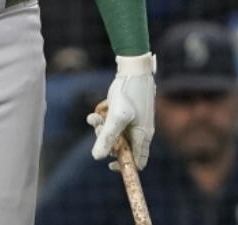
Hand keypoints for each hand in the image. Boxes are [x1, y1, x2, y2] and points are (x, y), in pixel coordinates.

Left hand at [89, 53, 155, 169]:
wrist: (133, 71)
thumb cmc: (129, 94)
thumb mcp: (117, 117)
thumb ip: (108, 137)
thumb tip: (97, 158)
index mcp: (143, 136)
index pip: (138, 161)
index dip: (124, 165)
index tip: (110, 164)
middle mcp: (138, 131)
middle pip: (121, 146)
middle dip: (106, 140)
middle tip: (99, 128)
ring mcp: (131, 122)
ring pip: (112, 133)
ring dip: (101, 127)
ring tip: (95, 118)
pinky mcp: (122, 113)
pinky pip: (109, 122)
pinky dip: (101, 118)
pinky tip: (95, 113)